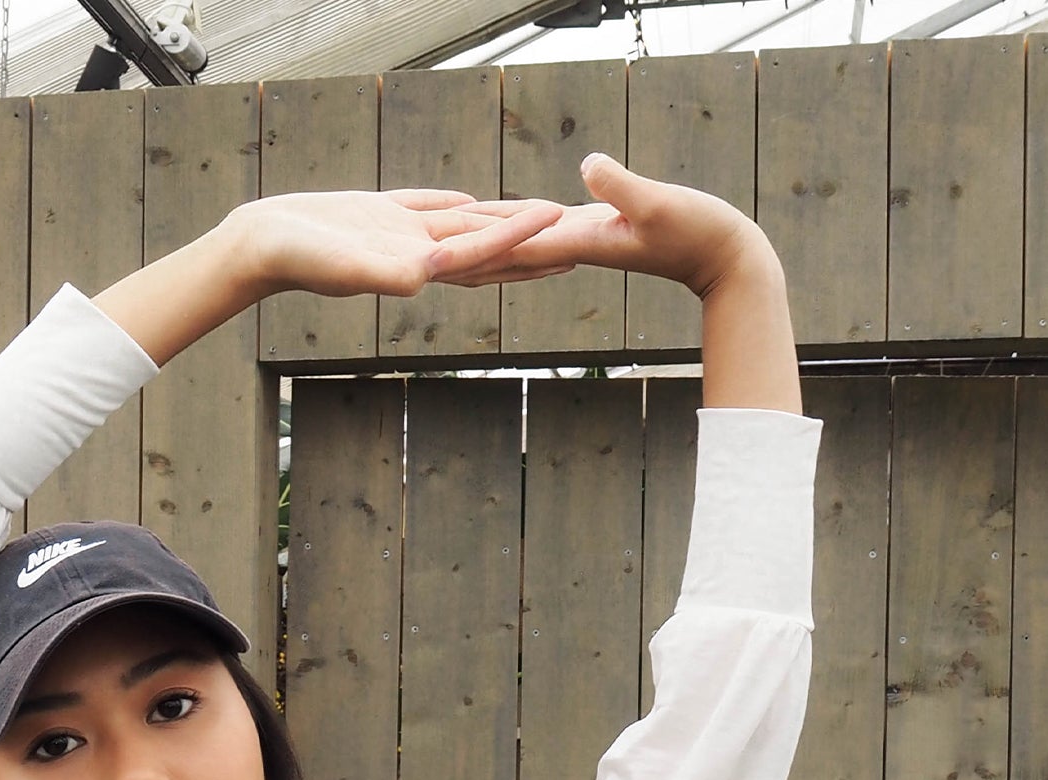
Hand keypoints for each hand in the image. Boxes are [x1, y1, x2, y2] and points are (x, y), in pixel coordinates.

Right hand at [225, 188, 568, 299]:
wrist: (258, 249)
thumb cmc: (296, 261)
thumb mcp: (343, 265)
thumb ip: (384, 272)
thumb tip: (422, 279)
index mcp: (414, 268)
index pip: (480, 255)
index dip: (520, 239)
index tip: (559, 222)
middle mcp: (414, 256)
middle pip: (484, 249)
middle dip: (529, 243)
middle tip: (572, 233)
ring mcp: (397, 237)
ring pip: (463, 227)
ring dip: (501, 223)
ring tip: (540, 215)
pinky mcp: (378, 217)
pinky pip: (426, 209)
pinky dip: (454, 206)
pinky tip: (473, 203)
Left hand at [434, 154, 770, 297]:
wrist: (725, 258)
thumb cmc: (699, 233)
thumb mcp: (659, 203)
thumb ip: (622, 186)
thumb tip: (587, 167)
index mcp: (577, 242)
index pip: (511, 245)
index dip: (470, 244)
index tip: (428, 251)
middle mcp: (570, 245)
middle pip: (501, 248)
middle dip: (457, 249)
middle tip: (409, 248)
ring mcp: (579, 238)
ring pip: (513, 239)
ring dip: (475, 237)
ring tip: (432, 233)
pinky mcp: (592, 226)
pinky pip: (536, 226)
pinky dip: (508, 222)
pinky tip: (488, 216)